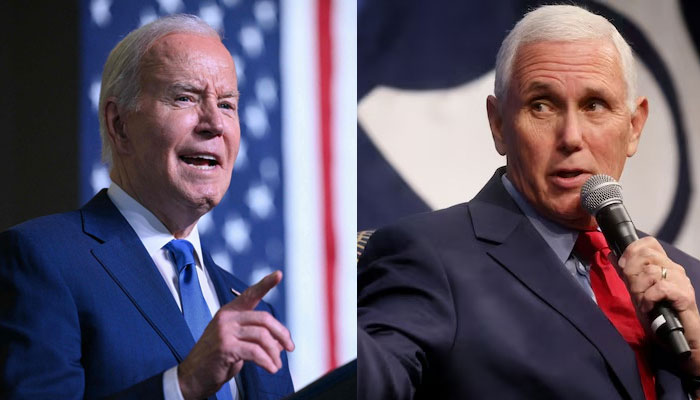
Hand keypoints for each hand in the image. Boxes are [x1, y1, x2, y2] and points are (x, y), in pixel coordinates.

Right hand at [177, 270, 294, 398]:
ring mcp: (224, 331)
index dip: (266, 284)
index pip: (250, 294)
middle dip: (281, 333)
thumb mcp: (237, 342)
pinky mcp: (225, 347)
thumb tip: (282, 342)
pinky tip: (271, 368)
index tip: (279, 274)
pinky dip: (267, 361)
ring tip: (277, 364)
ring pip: (262, 336)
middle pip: (264, 319)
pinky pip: (255, 352)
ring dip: (274, 352)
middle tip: (290, 347)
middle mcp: (227, 318)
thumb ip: (256, 337)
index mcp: (230, 312)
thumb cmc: (216, 359)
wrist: (193, 376)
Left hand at [617, 237, 699, 373]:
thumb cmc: (661, 316)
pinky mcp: (684, 295)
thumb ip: (626, 274)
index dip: (632, 250)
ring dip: (639, 289)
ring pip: (651, 271)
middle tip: (633, 290)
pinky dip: (649, 298)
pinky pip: (660, 288)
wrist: (680, 338)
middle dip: (631, 272)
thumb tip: (612, 255)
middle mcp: (673, 269)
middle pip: (646, 254)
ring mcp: (681, 281)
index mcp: (664, 266)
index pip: (649, 243)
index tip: (623, 265)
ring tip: (642, 302)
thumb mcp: (638, 292)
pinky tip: (648, 307)